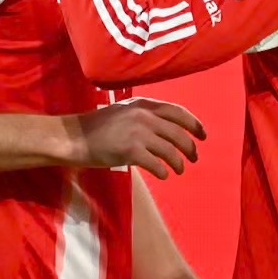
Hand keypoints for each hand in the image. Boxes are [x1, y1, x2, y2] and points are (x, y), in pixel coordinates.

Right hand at [66, 98, 206, 178]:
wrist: (74, 137)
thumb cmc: (99, 126)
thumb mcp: (125, 110)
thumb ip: (147, 114)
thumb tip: (171, 127)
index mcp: (144, 104)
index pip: (178, 112)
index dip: (194, 125)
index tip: (203, 136)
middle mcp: (144, 115)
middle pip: (179, 133)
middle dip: (190, 148)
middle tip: (193, 157)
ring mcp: (138, 133)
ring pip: (170, 150)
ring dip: (179, 163)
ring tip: (179, 170)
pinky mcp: (130, 151)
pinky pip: (156, 164)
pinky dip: (163, 171)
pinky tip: (164, 175)